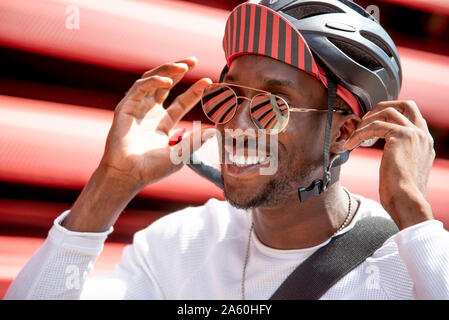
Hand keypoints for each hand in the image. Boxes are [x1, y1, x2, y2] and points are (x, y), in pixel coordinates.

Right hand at [63, 58, 213, 231]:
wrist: (129, 174)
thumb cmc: (152, 168)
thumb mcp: (181, 153)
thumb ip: (196, 141)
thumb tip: (215, 131)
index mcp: (163, 123)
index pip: (181, 102)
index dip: (195, 91)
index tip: (209, 82)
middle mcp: (150, 113)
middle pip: (166, 85)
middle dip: (179, 70)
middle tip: (194, 60)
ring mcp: (138, 108)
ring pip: (152, 80)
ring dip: (168, 70)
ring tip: (184, 66)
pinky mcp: (126, 107)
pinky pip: (140, 88)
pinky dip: (154, 81)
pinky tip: (168, 81)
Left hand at [344, 100, 434, 229]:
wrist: (407, 201)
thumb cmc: (401, 193)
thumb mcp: (404, 169)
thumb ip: (400, 155)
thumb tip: (389, 152)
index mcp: (424, 142)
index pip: (412, 116)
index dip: (390, 115)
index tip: (372, 124)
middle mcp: (422, 135)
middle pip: (406, 104)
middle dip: (382, 107)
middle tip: (364, 120)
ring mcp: (414, 134)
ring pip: (387, 112)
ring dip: (367, 121)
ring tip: (354, 135)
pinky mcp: (401, 136)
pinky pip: (375, 126)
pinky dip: (359, 133)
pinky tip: (350, 144)